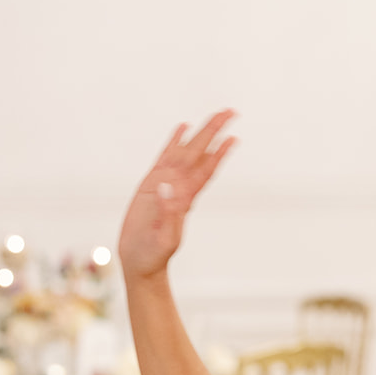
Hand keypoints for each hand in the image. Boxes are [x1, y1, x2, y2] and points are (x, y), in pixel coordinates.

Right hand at [117, 110, 236, 280]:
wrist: (142, 262)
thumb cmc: (153, 254)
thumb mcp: (162, 237)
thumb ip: (167, 213)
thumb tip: (169, 187)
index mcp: (184, 199)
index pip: (205, 170)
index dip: (219, 154)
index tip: (233, 137)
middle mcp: (179, 188)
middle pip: (199, 154)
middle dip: (214, 133)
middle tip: (231, 112)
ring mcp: (166, 184)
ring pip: (184, 152)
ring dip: (199, 134)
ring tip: (214, 116)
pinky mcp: (151, 185)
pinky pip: (165, 158)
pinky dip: (174, 142)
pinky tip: (181, 129)